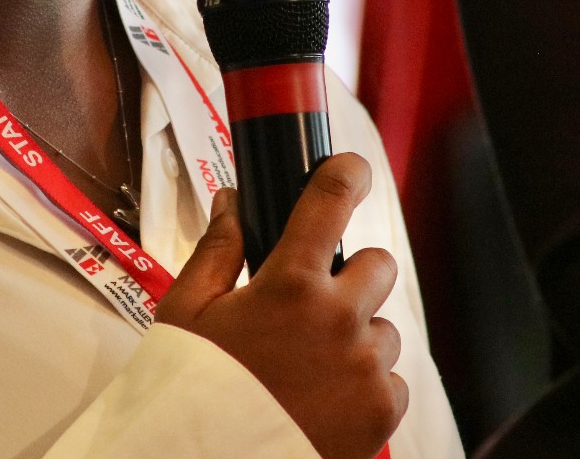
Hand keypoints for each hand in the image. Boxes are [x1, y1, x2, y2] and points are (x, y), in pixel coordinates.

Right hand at [156, 153, 406, 458]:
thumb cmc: (194, 386)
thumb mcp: (187, 309)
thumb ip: (218, 248)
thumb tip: (233, 201)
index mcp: (290, 284)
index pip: (330, 202)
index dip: (346, 173)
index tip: (349, 168)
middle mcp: (339, 319)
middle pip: (380, 263)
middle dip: (352, 273)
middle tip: (315, 298)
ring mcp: (366, 367)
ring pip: (384, 326)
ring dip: (358, 333)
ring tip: (311, 361)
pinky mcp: (382, 411)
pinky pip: (391, 377)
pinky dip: (366, 381)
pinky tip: (324, 394)